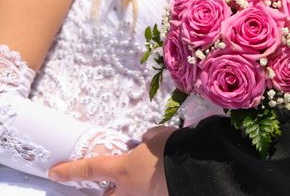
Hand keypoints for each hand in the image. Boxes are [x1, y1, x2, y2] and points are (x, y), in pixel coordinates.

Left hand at [49, 126, 175, 195]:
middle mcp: (130, 190)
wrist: (197, 169)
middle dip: (103, 192)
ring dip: (132, 187)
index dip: (71, 170)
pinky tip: (165, 176)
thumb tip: (146, 141)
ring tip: (144, 175)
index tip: (54, 173)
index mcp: (123, 170)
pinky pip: (151, 192)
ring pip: (131, 194)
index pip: (90, 169)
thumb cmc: (172, 150)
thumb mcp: (157, 137)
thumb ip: (147, 139)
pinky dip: (154, 186)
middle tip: (105, 187)